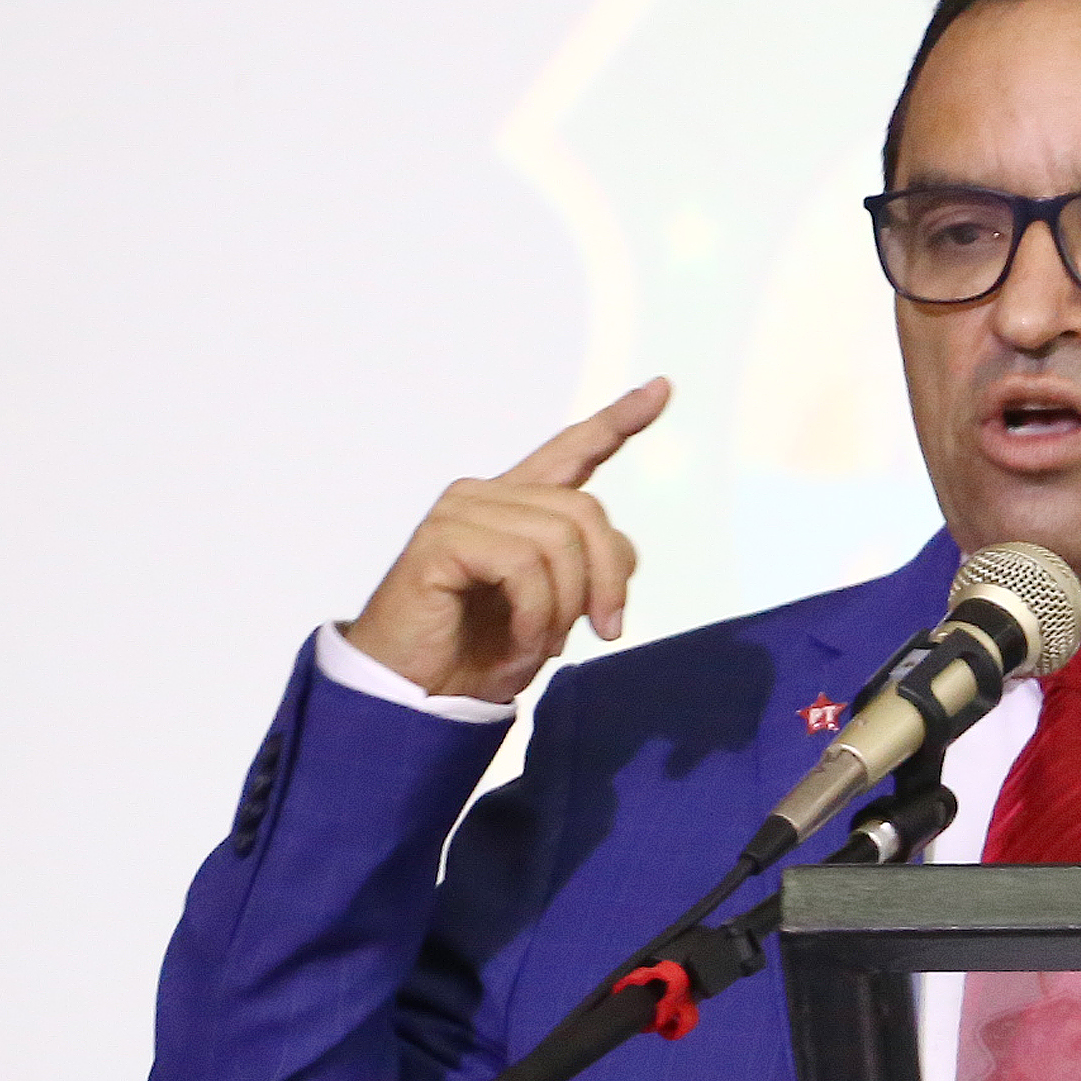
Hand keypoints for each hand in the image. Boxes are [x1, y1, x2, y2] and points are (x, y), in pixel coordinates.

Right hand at [344, 380, 668, 702]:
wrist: (419, 692)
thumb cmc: (483, 650)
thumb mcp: (558, 609)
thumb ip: (592, 568)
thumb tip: (623, 555)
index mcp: (519, 507)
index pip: (573, 451)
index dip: (618, 420)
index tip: (661, 388)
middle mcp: (488, 495)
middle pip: (589, 512)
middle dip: (608, 581)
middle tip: (602, 632)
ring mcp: (461, 511)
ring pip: (559, 542)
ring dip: (565, 607)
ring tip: (541, 643)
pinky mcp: (441, 538)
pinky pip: (522, 566)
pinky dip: (533, 614)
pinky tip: (518, 640)